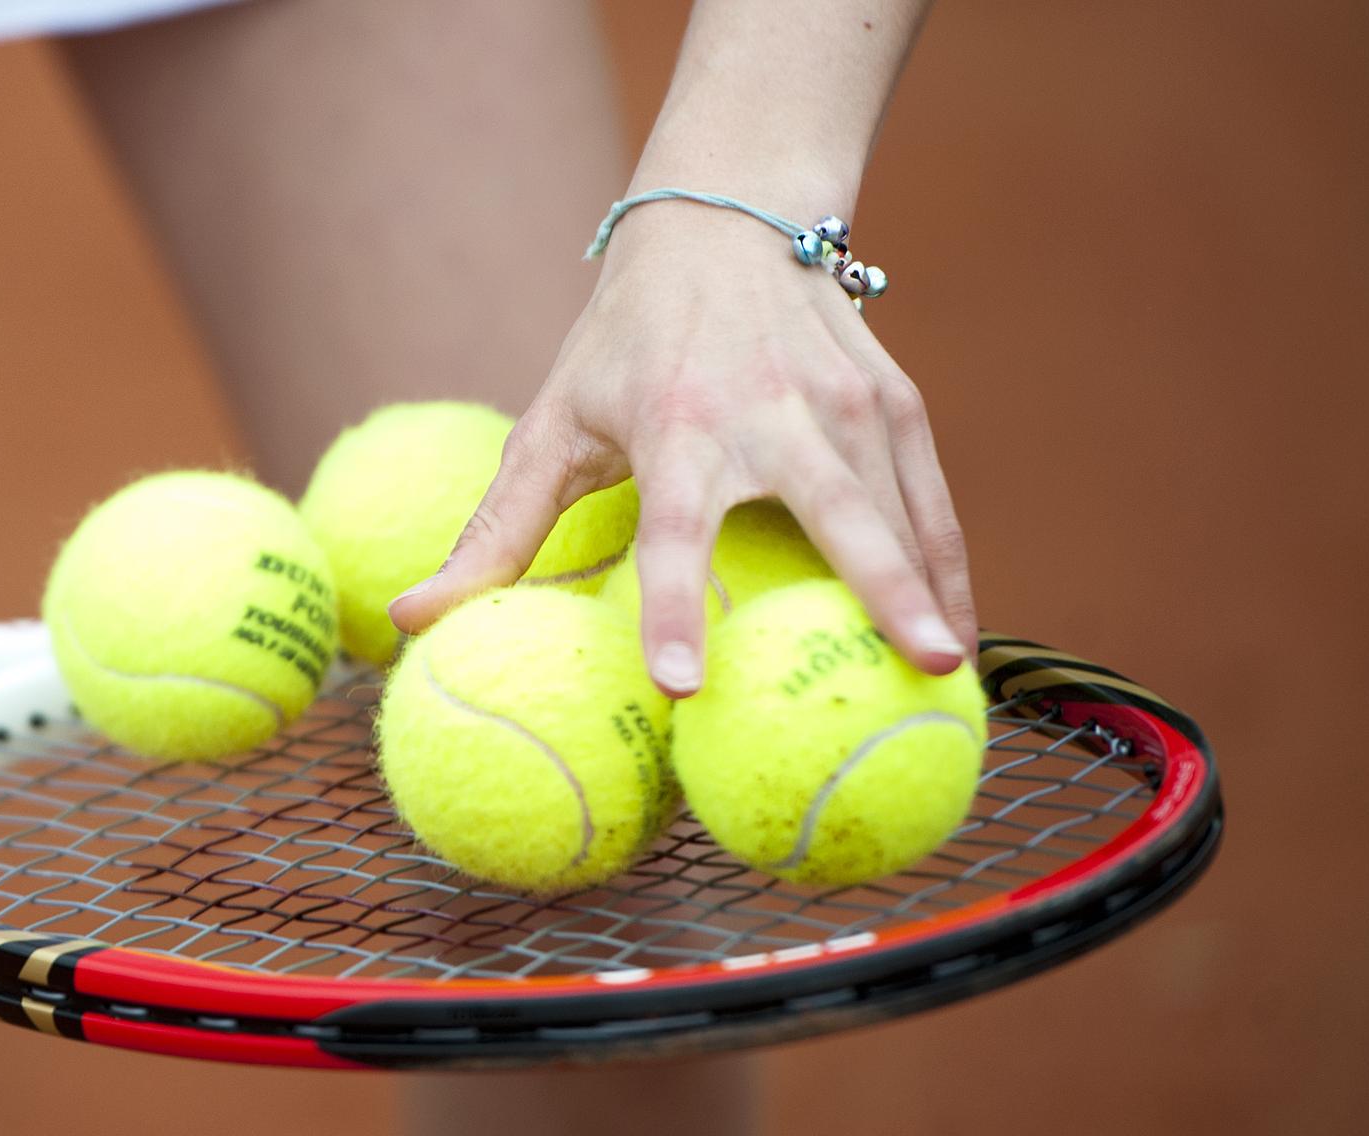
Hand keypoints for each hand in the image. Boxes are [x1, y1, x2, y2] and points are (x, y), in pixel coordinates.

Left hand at [388, 199, 974, 696]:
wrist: (726, 219)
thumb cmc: (625, 343)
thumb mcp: (551, 423)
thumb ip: (494, 530)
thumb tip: (408, 618)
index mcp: (677, 423)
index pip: (673, 529)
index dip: (671, 606)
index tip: (681, 683)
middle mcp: (773, 411)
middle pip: (838, 511)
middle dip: (882, 587)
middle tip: (919, 665)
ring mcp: (848, 402)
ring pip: (903, 509)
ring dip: (932, 593)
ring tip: (951, 680)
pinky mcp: (896, 400)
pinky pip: (932, 501)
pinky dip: (950, 566)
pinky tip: (960, 634)